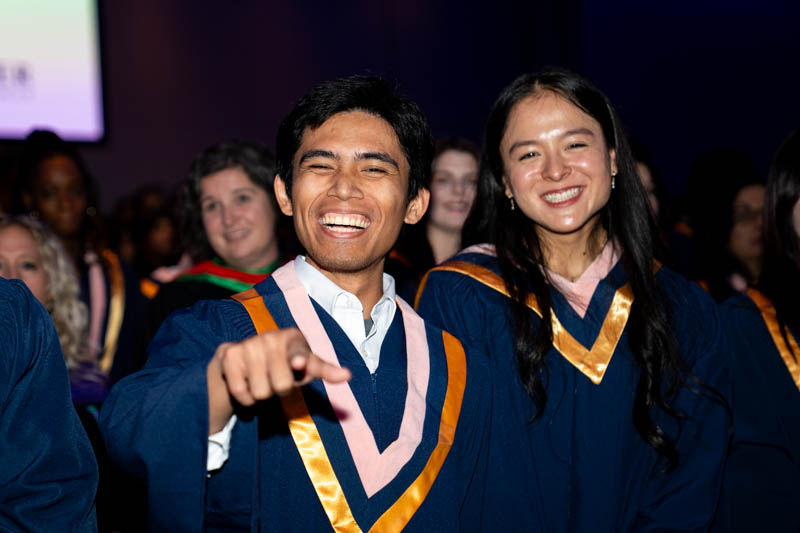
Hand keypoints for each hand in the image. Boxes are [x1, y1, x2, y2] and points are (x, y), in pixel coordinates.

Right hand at [207, 328, 350, 432]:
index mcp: (294, 338)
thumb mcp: (306, 367)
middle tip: (276, 380)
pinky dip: (245, 397)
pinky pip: (240, 391)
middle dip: (280, 390)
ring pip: (261, 392)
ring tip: (261, 380)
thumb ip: (326, 371)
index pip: (298, 352)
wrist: (244, 361)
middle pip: (282, 386)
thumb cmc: (284, 365)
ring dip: (262, 394)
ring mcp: (249, 343)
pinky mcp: (229, 353)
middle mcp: (271, 337)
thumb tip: (347, 375)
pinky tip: (246, 383)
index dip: (298, 359)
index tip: (298, 362)